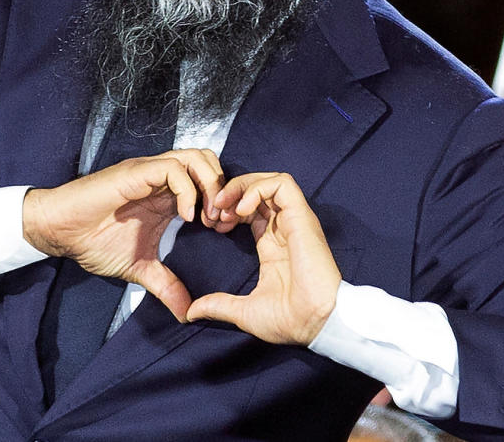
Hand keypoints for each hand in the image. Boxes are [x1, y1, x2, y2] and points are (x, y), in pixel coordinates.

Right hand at [22, 149, 225, 321]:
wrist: (60, 231)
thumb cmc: (94, 242)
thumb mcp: (140, 268)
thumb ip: (166, 285)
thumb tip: (186, 314)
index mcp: (169, 195)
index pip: (211, 180)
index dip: (224, 202)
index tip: (223, 231)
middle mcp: (163, 178)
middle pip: (210, 162)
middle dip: (223, 189)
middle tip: (221, 222)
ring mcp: (151, 172)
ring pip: (196, 157)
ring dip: (210, 186)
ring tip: (207, 218)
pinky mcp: (136, 172)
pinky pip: (172, 168)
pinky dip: (187, 190)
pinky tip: (185, 216)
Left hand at [187, 172, 341, 344]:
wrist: (312, 323)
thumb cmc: (287, 319)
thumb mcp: (244, 311)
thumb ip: (219, 304)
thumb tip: (191, 312)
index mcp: (273, 244)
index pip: (252, 209)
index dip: (229, 209)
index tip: (212, 225)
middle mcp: (283, 227)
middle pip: (258, 190)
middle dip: (231, 193)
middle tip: (212, 211)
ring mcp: (294, 220)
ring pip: (270, 181)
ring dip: (242, 186)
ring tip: (223, 205)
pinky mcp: (302, 217)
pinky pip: (282, 185)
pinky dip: (258, 189)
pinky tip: (241, 209)